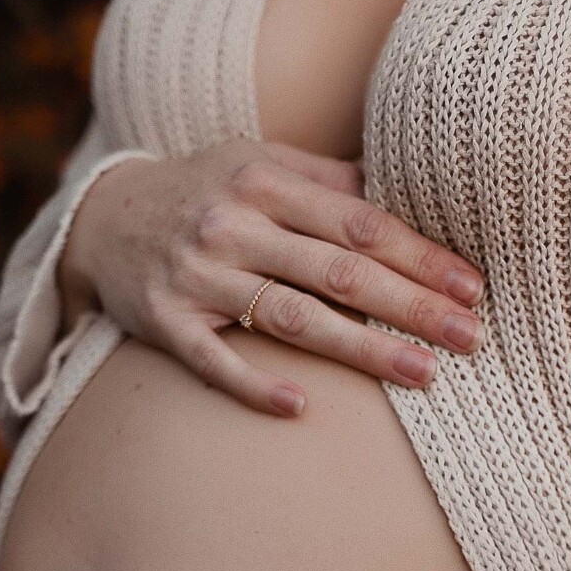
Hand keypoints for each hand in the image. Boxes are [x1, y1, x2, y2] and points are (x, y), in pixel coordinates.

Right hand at [60, 138, 487, 416]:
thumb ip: (327, 181)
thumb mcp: (258, 162)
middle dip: (411, 305)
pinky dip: (254, 384)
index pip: (359, 223)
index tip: (470, 286)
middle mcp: (232, 224)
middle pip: (338, 271)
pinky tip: (299, 408)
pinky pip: (214, 360)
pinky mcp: (164, 321)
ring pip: (291, 317)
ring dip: (361, 348)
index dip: (419, 255)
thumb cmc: (203, 192)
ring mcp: (197, 275)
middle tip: (470, 336)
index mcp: (265, 181)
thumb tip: (408, 192)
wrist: (100, 218)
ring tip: (422, 373)